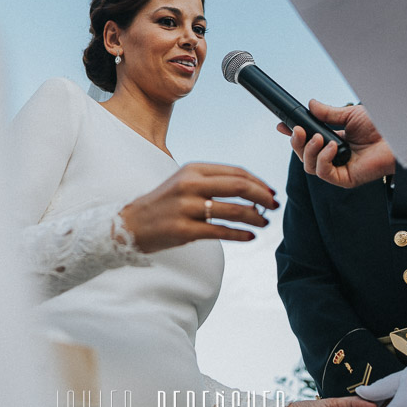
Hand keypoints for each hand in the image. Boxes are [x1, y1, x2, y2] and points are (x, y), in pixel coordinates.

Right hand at [118, 162, 276, 252]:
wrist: (132, 224)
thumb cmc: (165, 204)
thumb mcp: (186, 183)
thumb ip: (214, 183)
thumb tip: (252, 191)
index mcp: (193, 169)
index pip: (236, 172)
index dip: (258, 182)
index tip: (271, 192)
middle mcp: (190, 185)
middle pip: (238, 186)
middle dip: (262, 196)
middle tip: (275, 206)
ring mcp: (186, 207)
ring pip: (233, 210)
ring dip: (255, 217)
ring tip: (265, 223)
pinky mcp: (184, 230)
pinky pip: (220, 232)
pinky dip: (240, 234)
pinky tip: (251, 237)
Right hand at [276, 100, 394, 187]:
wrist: (398, 136)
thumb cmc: (380, 127)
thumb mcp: (349, 116)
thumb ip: (327, 113)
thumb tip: (310, 104)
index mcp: (335, 143)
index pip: (308, 143)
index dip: (293, 136)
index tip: (282, 126)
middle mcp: (335, 158)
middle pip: (304, 156)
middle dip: (296, 143)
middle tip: (298, 130)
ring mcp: (339, 170)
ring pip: (310, 166)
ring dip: (310, 150)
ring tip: (319, 137)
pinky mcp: (346, 179)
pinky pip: (324, 174)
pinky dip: (323, 159)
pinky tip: (332, 147)